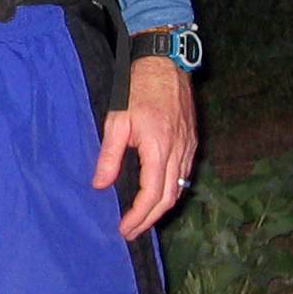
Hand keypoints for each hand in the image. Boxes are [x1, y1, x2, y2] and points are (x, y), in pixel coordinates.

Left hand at [94, 56, 196, 239]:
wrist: (165, 62)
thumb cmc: (138, 88)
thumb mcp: (117, 120)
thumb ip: (109, 155)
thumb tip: (100, 185)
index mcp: (160, 148)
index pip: (151, 195)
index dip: (138, 216)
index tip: (125, 229)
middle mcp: (179, 151)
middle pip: (169, 198)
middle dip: (150, 219)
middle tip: (132, 231)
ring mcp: (189, 147)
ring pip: (179, 188)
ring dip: (161, 207)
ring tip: (142, 219)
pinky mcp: (192, 141)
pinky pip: (184, 174)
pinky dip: (172, 191)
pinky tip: (158, 194)